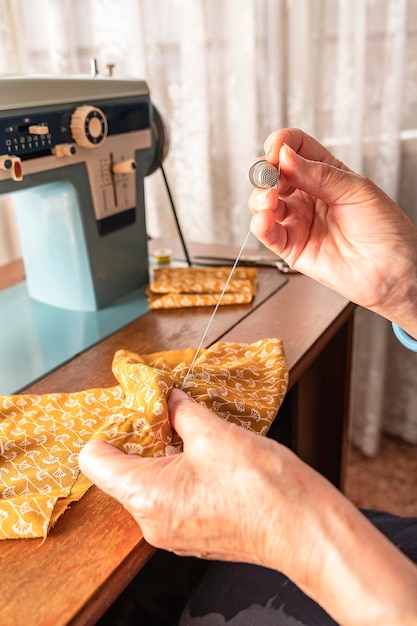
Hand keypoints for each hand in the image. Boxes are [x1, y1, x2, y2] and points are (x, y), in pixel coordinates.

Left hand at [79, 388, 416, 624]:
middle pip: (122, 471)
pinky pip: (169, 498)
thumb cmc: (263, 486)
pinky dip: (178, 472)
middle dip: (141, 437)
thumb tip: (167, 398)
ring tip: (187, 427)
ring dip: (163, 453)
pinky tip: (204, 453)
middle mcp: (152, 522)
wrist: (304, 528)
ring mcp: (172, 532)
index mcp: (147, 497)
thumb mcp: (214, 433)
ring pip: (148, 483)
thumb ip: (180, 411)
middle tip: (162, 409)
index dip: (108, 429)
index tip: (127, 409)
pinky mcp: (192, 534)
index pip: (95, 461)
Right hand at [249, 129, 416, 334]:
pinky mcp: (291, 247)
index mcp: (325, 174)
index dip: (280, 144)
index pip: (294, 148)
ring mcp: (297, 220)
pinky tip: (266, 218)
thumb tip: (285, 156)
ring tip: (271, 199)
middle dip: (264, 171)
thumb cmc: (384, 229)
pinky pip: (266, 233)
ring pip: (262, 202)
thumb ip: (318, 174)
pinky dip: (259, 223)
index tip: (277, 150)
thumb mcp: (355, 189)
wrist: (392, 269)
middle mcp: (307, 195)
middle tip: (270, 175)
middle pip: (271, 173)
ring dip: (260, 197)